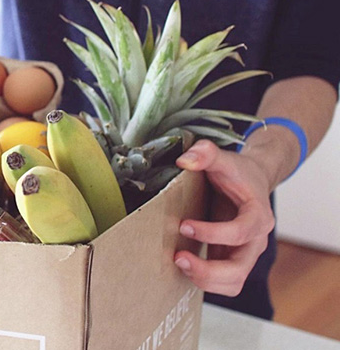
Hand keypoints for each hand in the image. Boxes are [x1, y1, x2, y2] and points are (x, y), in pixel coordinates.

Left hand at [173, 140, 275, 296]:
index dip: (213, 233)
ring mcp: (245, 253)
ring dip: (205, 280)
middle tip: (178, 257)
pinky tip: (184, 266)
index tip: (184, 225)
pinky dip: (205, 280)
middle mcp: (255, 240)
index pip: (241, 232)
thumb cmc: (237, 172)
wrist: (249, 181)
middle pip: (239, 269)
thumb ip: (206, 153)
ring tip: (179, 263)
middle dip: (208, 270)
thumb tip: (184, 159)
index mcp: (258, 216)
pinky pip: (223, 282)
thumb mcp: (224, 158)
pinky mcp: (232, 260)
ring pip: (232, 283)